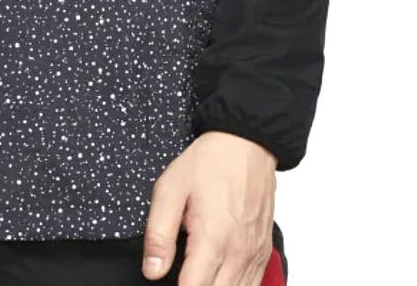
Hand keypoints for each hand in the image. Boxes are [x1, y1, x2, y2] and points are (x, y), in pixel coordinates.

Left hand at [142, 131, 276, 285]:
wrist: (246, 144)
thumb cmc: (210, 162)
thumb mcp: (170, 189)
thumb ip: (158, 233)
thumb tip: (152, 269)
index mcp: (212, 239)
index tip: (165, 275)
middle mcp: (238, 252)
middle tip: (181, 270)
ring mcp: (254, 253)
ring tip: (198, 272)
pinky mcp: (264, 250)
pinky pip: (253, 284)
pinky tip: (220, 276)